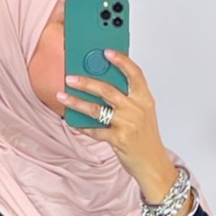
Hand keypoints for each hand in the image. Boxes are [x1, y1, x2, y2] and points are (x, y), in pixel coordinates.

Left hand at [57, 48, 175, 197]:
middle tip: (70, 77)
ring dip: (77, 102)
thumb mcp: (143, 113)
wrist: (153, 163)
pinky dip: (82, 126)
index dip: (121, 60)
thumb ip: (128, 97)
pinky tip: (72, 120)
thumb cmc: (145, 137)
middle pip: (108, 90)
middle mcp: (136, 109)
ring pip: (97, 109)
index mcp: (144, 99)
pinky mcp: (118, 139)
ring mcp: (127, 124)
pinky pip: (95, 130)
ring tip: (63, 96)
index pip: (134, 74)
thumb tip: (102, 81)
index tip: (107, 52)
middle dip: (86, 82)